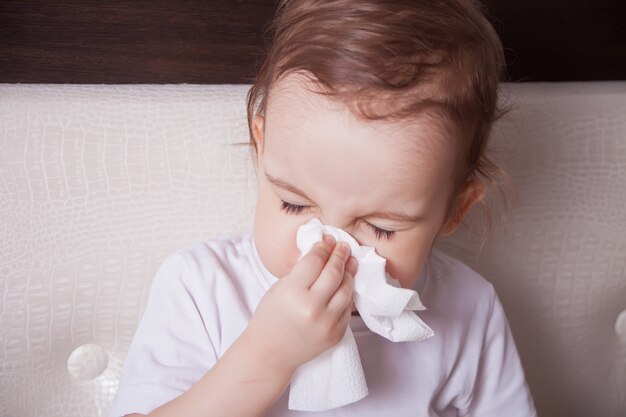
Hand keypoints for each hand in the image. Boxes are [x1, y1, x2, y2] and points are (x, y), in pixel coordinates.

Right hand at [243, 235, 357, 374]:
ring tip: (349, 262)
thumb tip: (323, 252)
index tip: (327, 239)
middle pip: (334, 272)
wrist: (270, 353)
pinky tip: (345, 284)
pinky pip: (347, 308)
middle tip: (343, 246)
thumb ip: (301, 272)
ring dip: (349, 273)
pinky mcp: (336, 334)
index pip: (315, 261)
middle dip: (340, 255)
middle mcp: (312, 307)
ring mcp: (327, 322)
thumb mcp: (280, 288)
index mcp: (293, 292)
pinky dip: (347, 294)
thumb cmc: (270, 317)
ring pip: (346, 289)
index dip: (323, 247)